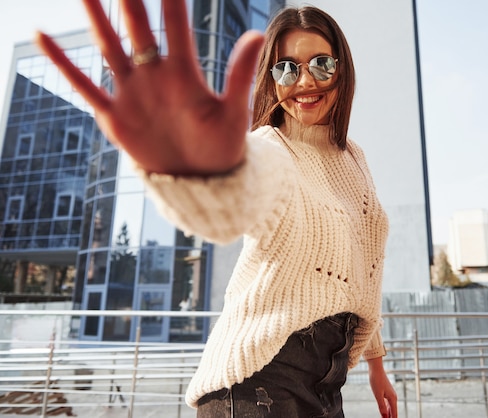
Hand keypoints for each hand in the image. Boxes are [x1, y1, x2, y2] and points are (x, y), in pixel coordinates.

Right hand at [35, 0, 263, 175]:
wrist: (201, 180)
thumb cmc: (221, 146)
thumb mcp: (234, 112)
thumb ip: (239, 74)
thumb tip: (255, 34)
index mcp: (184, 72)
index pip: (175, 24)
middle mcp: (155, 76)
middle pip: (136, 27)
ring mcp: (132, 93)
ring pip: (108, 47)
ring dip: (95, 19)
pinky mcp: (115, 116)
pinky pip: (84, 86)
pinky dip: (63, 64)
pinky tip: (42, 36)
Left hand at [367, 356, 397, 417]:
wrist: (376, 369)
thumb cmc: (376, 380)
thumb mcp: (378, 395)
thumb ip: (382, 406)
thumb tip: (385, 417)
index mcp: (393, 399)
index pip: (394, 414)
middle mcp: (393, 397)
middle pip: (393, 412)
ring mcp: (390, 395)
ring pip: (391, 408)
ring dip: (389, 415)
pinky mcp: (387, 393)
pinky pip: (388, 404)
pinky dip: (387, 410)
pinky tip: (385, 413)